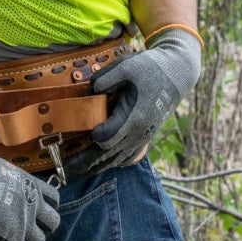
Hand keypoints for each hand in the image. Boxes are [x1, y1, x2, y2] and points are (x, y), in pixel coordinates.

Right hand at [0, 150, 59, 240]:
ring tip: (19, 239)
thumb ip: (13, 180)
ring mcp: (23, 224)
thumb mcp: (3, 169)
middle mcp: (32, 205)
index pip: (54, 199)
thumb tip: (10, 183)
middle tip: (31, 226)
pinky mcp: (10, 239)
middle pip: (53, 222)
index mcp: (31, 186)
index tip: (38, 209)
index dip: (47, 206)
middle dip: (44, 225)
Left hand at [66, 27, 201, 175]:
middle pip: (106, 155)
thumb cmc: (151, 68)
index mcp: (134, 117)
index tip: (87, 132)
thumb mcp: (128, 66)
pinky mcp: (143, 138)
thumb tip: (88, 91)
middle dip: (84, 164)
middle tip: (64, 172)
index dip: (95, 137)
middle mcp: (138, 133)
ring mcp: (142, 138)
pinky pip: (125, 158)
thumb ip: (106, 78)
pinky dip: (110, 163)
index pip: (108, 138)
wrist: (177, 74)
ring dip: (95, 167)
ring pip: (115, 160)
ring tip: (74, 174)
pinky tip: (96, 167)